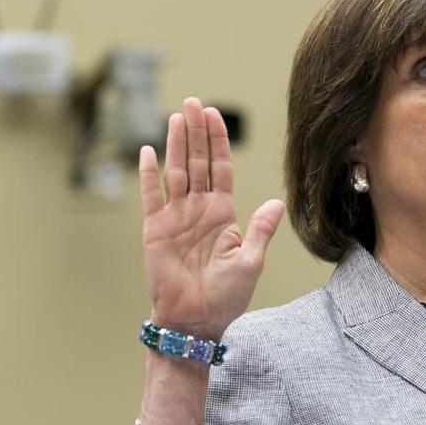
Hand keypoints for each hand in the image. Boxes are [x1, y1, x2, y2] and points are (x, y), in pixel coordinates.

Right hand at [139, 97, 284, 339]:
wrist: (196, 322)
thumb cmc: (226, 297)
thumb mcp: (250, 261)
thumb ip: (261, 230)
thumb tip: (277, 202)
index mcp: (222, 214)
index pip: (220, 168)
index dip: (218, 141)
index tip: (215, 115)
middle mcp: (198, 210)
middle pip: (197, 162)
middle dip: (196, 132)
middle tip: (193, 102)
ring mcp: (175, 217)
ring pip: (176, 171)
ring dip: (176, 144)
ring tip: (177, 116)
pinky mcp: (155, 229)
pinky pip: (151, 196)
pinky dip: (149, 174)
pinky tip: (148, 151)